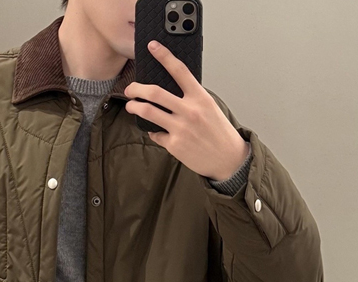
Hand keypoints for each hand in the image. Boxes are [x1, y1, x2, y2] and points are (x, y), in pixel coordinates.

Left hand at [124, 40, 249, 181]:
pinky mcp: (174, 145)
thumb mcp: (210, 108)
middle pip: (154, 93)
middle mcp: (189, 111)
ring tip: (131, 106)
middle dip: (136, 89)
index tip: (152, 47)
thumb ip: (192, 98)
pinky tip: (156, 131)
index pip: (179, 71)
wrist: (228, 159)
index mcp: (200, 98)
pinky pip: (155, 134)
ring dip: (135, 107)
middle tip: (130, 89)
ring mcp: (180, 128)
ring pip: (148, 112)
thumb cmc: (219, 133)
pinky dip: (153, 131)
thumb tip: (170, 91)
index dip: (164, 56)